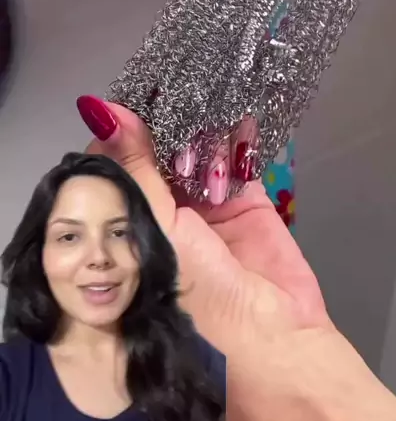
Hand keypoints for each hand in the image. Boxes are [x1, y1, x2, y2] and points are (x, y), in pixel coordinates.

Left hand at [82, 99, 395, 420]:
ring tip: (199, 90)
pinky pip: (240, 159)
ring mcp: (210, 206)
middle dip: (165, 124)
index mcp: (135, 223)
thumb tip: (102, 112)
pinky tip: (233, 111)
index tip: (126, 93)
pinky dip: (238, 136)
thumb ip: (134, 167)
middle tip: (165, 83)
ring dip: (201, 126)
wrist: (268, 337)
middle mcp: (169, 213)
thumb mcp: (154, 227)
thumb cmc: (195, 292)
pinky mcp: (248, 201)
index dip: (124, 134)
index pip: (123, 168)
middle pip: (163, 154)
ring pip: (200, 152)